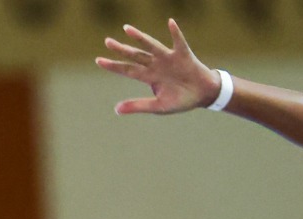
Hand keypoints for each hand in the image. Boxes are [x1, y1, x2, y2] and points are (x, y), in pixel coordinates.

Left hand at [95, 20, 221, 115]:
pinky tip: (170, 23)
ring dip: (140, 38)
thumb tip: (116, 110)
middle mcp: (155, 64)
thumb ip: (138, 105)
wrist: (203, 95)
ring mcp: (168, 58)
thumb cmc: (180, 100)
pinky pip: (178, 41)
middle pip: (136, 55)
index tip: (99, 61)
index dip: (114, 66)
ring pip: (151, 45)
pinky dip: (175, 33)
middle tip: (107, 42)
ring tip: (127, 29)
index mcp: (149, 76)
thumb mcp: (158, 106)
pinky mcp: (183, 54)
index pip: (128, 70)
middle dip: (122, 49)